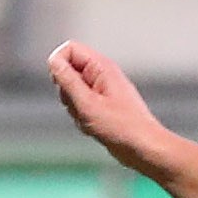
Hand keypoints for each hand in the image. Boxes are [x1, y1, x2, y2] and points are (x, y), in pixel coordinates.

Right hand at [47, 41, 177, 177]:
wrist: (143, 148)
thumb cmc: (122, 127)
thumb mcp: (87, 103)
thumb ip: (68, 80)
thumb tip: (53, 61)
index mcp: (101, 67)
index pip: (68, 49)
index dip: (59, 66)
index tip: (64, 87)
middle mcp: (101, 75)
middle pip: (67, 72)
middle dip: (67, 93)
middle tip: (82, 107)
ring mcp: (101, 91)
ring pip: (71, 93)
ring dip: (74, 109)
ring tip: (91, 120)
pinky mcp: (101, 106)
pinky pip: (79, 107)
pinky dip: (81, 118)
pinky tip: (94, 128)